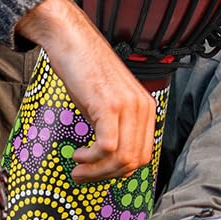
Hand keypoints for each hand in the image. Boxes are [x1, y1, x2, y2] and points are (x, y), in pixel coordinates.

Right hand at [15, 0, 156, 181]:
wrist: (74, 43)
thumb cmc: (86, 74)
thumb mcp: (107, 104)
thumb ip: (115, 128)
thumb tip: (109, 162)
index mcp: (146, 109)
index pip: (144, 156)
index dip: (119, 172)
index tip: (97, 173)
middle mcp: (143, 108)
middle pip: (135, 162)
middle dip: (107, 177)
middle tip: (83, 175)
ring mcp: (128, 106)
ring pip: (123, 159)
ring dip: (96, 172)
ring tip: (78, 168)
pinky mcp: (108, 105)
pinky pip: (108, 147)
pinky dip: (91, 159)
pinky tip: (78, 155)